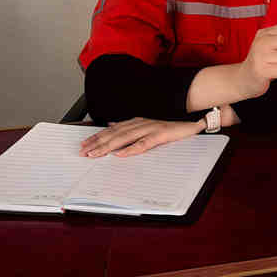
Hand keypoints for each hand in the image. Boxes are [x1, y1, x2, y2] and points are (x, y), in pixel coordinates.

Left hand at [80, 117, 202, 157]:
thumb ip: (130, 127)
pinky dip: (131, 148)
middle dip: (98, 143)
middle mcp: (141, 123)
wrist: (192, 123)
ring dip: (109, 146)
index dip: (97, 137)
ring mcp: (150, 128)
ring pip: (125, 137)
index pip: (112, 130)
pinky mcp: (160, 134)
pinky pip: (143, 143)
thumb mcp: (148, 127)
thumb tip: (112, 125)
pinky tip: (121, 154)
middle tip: (84, 151)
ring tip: (96, 153)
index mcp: (137, 122)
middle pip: (115, 133)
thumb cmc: (170, 128)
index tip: (84, 145)